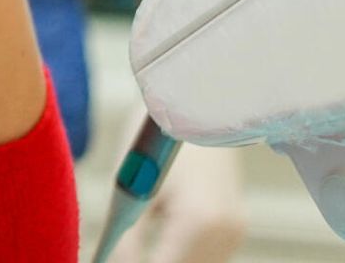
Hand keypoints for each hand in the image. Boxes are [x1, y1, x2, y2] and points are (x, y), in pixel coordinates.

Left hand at [105, 106, 246, 262]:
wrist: (193, 99)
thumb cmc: (154, 136)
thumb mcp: (131, 188)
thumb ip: (125, 238)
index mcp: (201, 221)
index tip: (109, 262)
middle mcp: (227, 232)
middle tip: (119, 255)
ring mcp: (235, 231)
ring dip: (166, 261)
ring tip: (133, 249)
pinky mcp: (234, 227)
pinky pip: (205, 256)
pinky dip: (180, 256)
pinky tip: (157, 244)